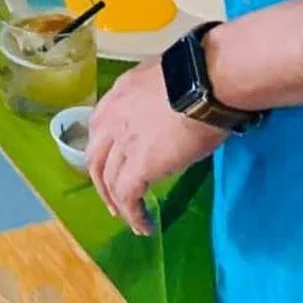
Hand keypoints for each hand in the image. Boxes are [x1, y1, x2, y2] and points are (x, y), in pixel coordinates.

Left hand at [87, 57, 225, 235]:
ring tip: (132, 219)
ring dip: (118, 203)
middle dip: (102, 182)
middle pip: (96, 157)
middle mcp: (113, 118)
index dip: (103, 150)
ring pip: (109, 180)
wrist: (206, 82)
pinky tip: (144, 225)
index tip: (113, 164)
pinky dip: (133, 214)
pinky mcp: (140, 165)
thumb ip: (154, 100)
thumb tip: (168, 113)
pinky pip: (128, 195)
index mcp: (118, 95)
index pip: (99, 127)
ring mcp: (123, 142)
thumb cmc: (198, 76)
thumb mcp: (163, 81)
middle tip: (113, 200)